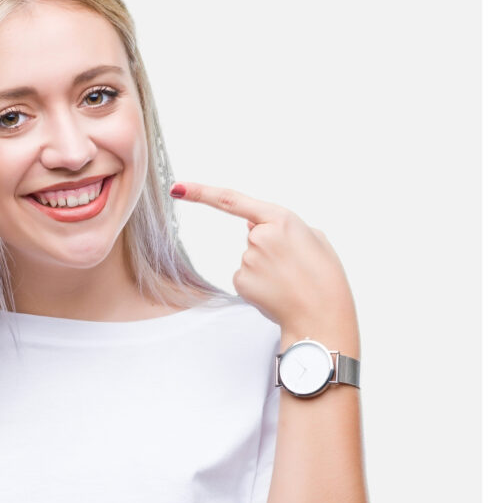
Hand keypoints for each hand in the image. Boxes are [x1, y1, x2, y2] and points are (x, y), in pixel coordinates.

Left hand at [170, 181, 355, 345]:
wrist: (322, 315)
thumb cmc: (324, 277)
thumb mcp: (313, 237)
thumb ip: (283, 225)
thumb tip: (251, 225)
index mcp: (280, 218)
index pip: (232, 201)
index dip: (201, 193)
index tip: (178, 188)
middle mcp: (259, 236)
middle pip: (254, 236)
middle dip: (270, 249)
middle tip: (293, 268)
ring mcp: (248, 260)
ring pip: (250, 259)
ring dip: (266, 269)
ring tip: (289, 282)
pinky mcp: (241, 282)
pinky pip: (245, 278)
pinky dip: (258, 285)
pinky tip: (276, 292)